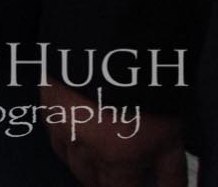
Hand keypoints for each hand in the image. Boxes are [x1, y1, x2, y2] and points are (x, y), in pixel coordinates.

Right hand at [42, 82, 184, 186]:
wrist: (118, 45)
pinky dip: (65, 139)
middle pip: (89, 180)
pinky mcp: (46, 104)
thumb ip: (170, 175)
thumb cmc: (151, 92)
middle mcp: (83, 148)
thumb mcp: (171, 137)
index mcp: (116, 160)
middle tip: (121, 173)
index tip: (135, 182)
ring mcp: (60, 125)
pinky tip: (80, 133)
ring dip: (84, 163)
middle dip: (105, 181)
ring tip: (101, 156)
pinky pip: (53, 133)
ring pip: (68, 159)